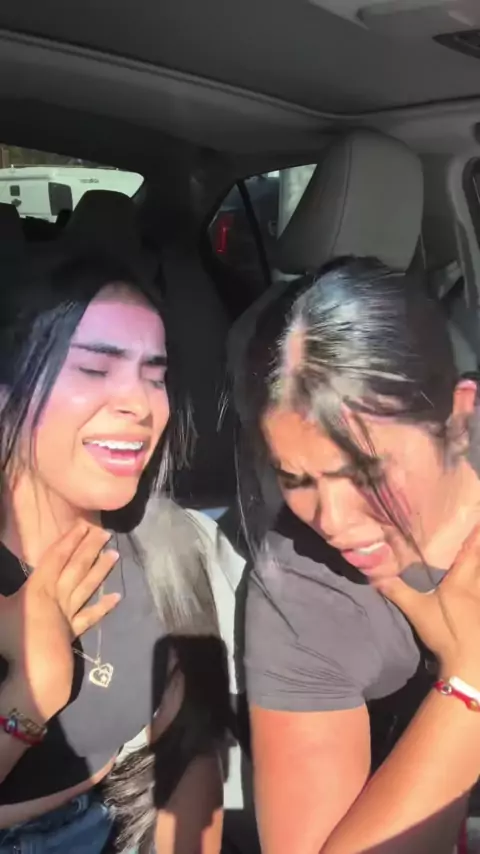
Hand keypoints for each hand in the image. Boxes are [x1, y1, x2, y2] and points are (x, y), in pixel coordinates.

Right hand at [0, 522, 119, 720]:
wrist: (34, 672)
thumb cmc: (12, 638)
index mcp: (38, 587)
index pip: (57, 557)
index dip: (69, 539)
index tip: (83, 524)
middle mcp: (57, 596)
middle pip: (76, 567)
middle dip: (89, 548)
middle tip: (105, 532)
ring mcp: (68, 615)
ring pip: (87, 587)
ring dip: (100, 570)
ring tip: (115, 554)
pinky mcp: (73, 633)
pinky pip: (90, 617)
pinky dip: (103, 607)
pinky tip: (117, 597)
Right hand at [375, 524, 479, 685]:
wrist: (470, 667)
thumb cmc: (446, 634)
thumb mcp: (418, 612)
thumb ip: (398, 591)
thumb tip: (376, 575)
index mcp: (461, 582)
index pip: (471, 552)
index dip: (475, 534)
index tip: (477, 516)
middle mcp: (477, 589)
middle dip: (478, 548)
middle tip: (473, 531)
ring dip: (477, 568)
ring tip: (471, 559)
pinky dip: (477, 587)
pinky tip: (472, 595)